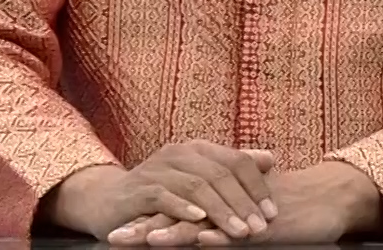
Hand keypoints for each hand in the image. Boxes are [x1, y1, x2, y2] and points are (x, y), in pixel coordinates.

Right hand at [49, 142, 276, 239]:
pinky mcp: (139, 189)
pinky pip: (164, 196)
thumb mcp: (198, 181)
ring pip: (196, 185)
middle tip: (260, 228)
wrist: (110, 202)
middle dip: (243, 203)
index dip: (257, 187)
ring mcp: (157, 169)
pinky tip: (199, 220)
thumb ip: (230, 170)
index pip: (236, 161)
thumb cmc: (161, 195)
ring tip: (238, 231)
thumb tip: (269, 158)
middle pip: (219, 173)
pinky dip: (183, 208)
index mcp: (197, 150)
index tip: (272, 214)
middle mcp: (178, 154)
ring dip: (220, 210)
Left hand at [115, 161, 382, 245]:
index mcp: (212, 204)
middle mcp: (220, 207)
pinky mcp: (261, 224)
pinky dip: (218, 235)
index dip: (144, 221)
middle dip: (145, 228)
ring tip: (149, 240)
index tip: (114, 232)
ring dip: (175, 232)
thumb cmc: (283, 210)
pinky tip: (201, 241)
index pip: (171, 212)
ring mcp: (239, 214)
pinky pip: (237, 232)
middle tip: (114, 236)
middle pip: (176, 216)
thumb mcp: (242, 218)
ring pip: (202, 223)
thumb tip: (194, 238)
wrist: (323, 198)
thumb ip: (218, 222)